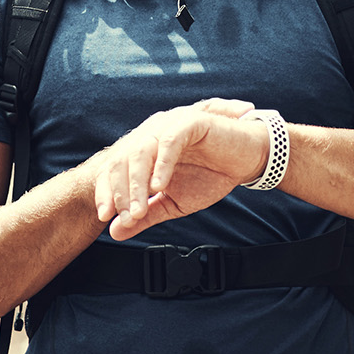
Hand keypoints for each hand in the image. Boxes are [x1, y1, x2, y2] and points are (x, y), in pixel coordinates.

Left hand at [92, 98, 269, 241]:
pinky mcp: (190, 122)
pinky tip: (159, 187)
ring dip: (137, 184)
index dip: (105, 191)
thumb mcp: (173, 203)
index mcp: (142, 150)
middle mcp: (150, 134)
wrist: (247, 161)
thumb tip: (115, 232)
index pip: (113, 168)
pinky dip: (161, 165)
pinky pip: (169, 142)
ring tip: (140, 209)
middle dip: (120, 192)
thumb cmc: (211, 176)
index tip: (105, 218)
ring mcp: (168, 125)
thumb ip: (145, 215)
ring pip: (141, 152)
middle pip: (122, 160)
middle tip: (126, 218)